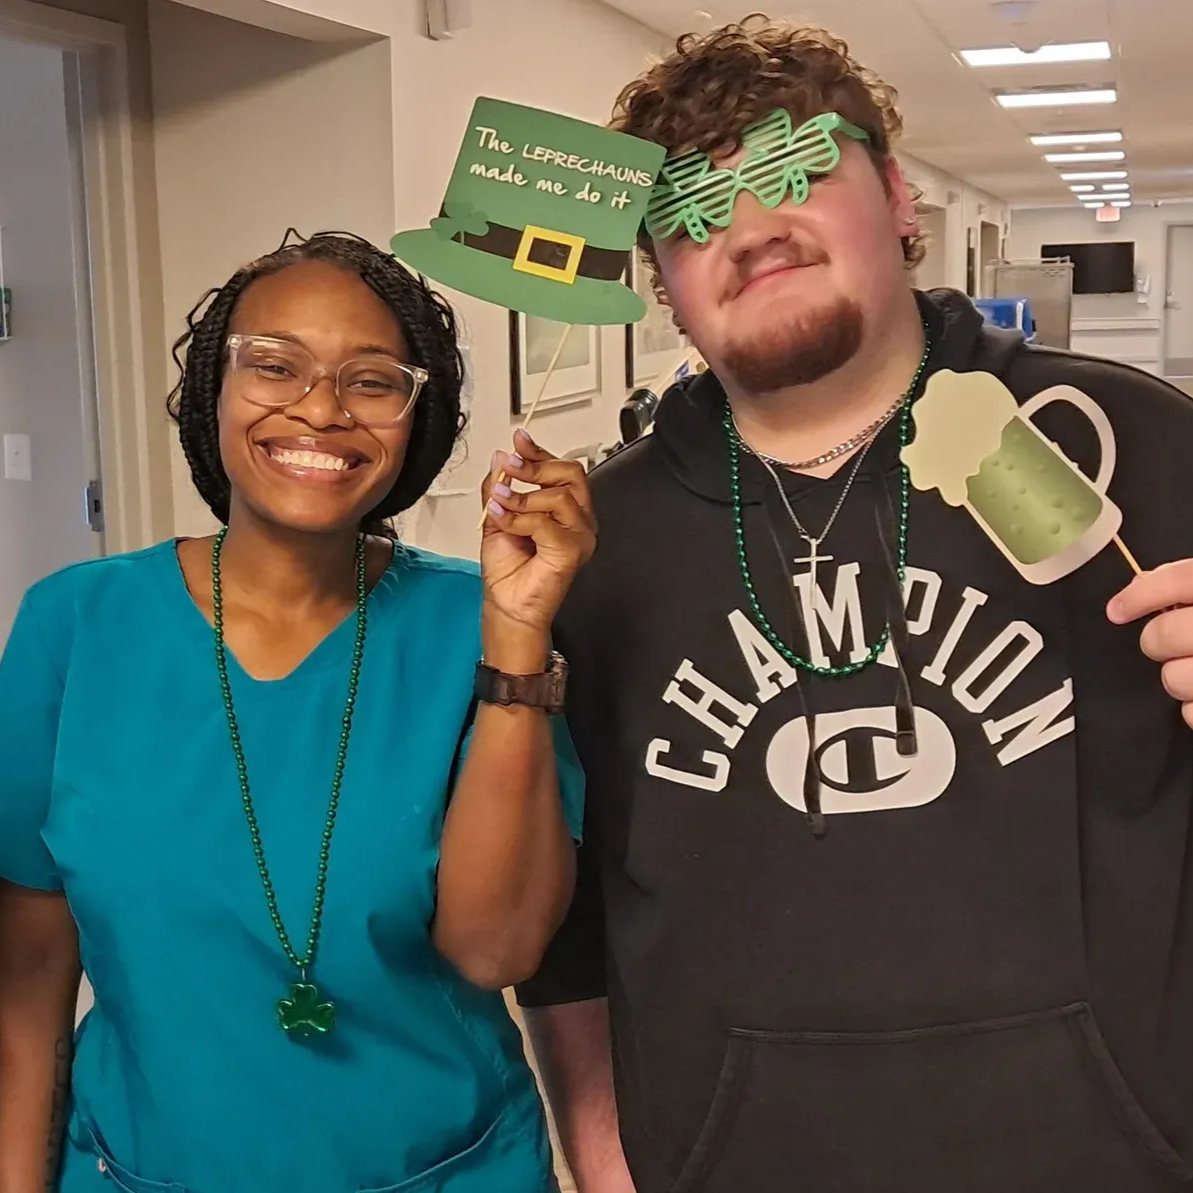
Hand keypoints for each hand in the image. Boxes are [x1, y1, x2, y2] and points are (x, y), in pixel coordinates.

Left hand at [481, 429, 595, 638]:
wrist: (507, 604)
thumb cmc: (508, 570)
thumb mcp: (496, 516)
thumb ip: (500, 487)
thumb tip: (500, 459)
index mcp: (566, 509)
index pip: (562, 469)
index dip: (539, 452)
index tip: (519, 440)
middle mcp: (578, 520)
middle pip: (571, 474)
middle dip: (535, 466)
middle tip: (509, 468)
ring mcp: (580, 536)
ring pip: (558, 496)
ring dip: (522, 498)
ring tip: (501, 506)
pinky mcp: (573, 551)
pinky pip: (545, 522)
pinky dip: (519, 519)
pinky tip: (504, 522)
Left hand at [1108, 559, 1192, 727]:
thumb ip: (1187, 585)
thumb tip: (1144, 580)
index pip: (1181, 580)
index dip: (1142, 593)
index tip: (1117, 610)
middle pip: (1163, 635)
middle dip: (1155, 640)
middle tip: (1167, 641)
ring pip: (1173, 679)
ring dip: (1176, 676)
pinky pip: (1191, 713)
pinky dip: (1191, 707)